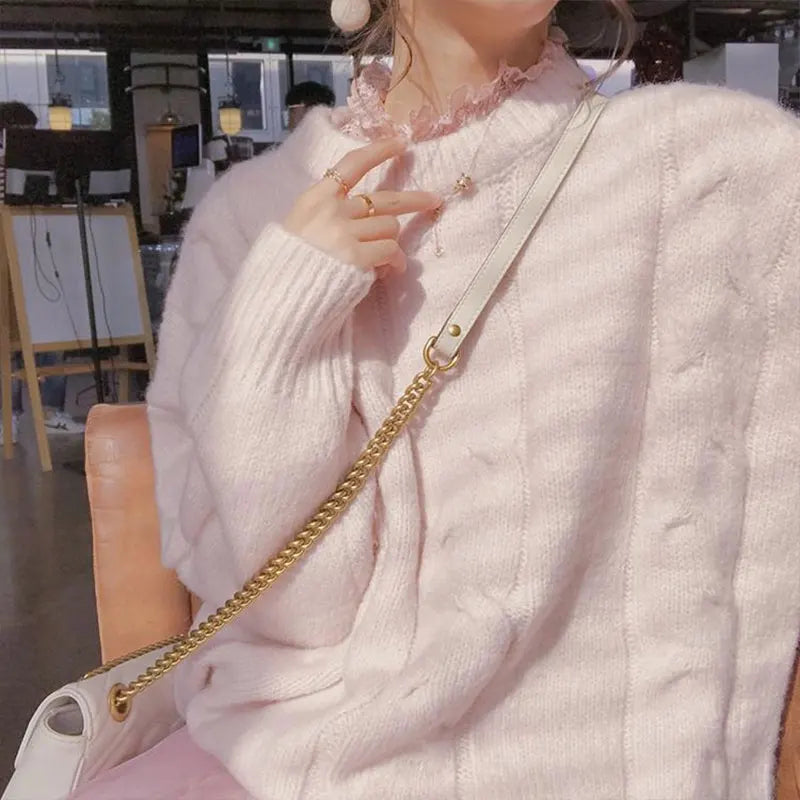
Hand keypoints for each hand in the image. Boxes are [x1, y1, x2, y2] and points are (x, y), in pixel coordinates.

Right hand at [283, 137, 439, 274]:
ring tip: (386, 263)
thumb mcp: (298, 225)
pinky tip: (388, 272)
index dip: (379, 151)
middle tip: (433, 200)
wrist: (279, 293)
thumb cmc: (288, 264)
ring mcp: (344, 233)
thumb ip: (328, 212)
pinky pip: (390, 251)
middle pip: (385, 199)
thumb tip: (367, 214)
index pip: (352, 164)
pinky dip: (394, 262)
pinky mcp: (355, 257)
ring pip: (390, 228)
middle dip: (414, 199)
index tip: (400, 144)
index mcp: (315, 198)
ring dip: (393, 246)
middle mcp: (332, 210)